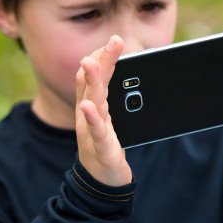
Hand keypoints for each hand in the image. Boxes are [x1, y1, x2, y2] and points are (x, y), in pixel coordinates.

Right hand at [75, 35, 132, 186]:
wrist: (102, 180)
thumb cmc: (106, 145)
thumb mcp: (110, 118)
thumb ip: (115, 97)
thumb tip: (134, 75)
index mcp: (93, 105)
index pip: (92, 75)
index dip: (101, 56)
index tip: (113, 41)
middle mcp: (88, 114)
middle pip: (92, 82)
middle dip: (101, 60)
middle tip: (113, 41)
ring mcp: (91, 130)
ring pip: (91, 102)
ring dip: (92, 81)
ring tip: (92, 63)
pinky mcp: (100, 148)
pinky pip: (95, 131)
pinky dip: (91, 118)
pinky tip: (89, 106)